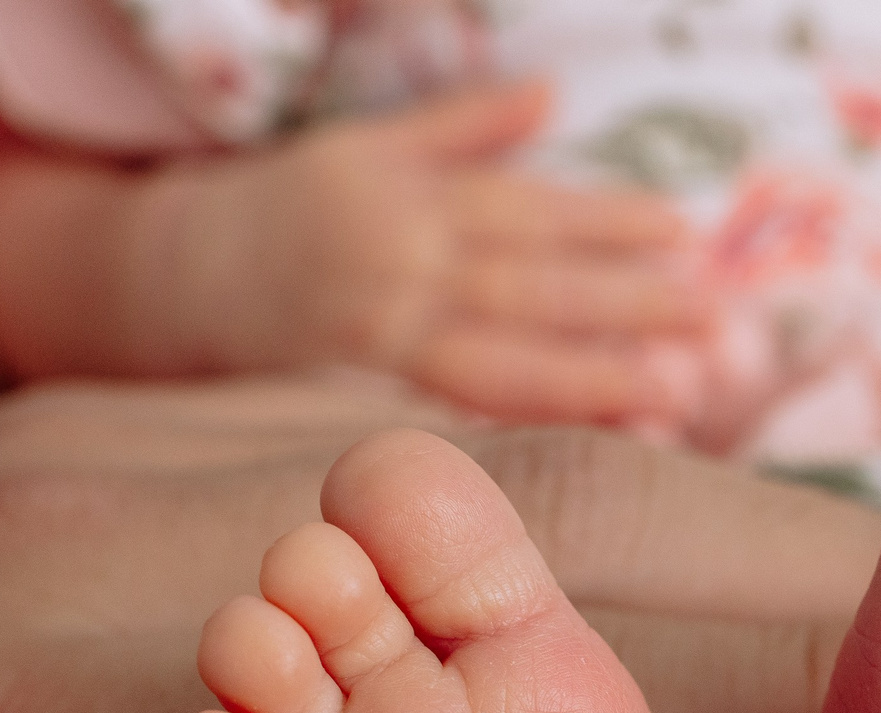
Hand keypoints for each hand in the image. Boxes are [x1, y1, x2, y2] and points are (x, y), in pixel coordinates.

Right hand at [158, 81, 707, 423]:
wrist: (167, 278)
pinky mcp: (358, 394)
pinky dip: (524, 432)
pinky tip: (588, 447)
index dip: (605, 222)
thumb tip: (553, 97)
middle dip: (625, 303)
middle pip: (528, 285)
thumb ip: (463, 129)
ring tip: (675, 394)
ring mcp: (378, 334)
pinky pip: (455, 416)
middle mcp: (398, 263)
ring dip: (591, 378)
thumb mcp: (366, 149)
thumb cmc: (283, 210)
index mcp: (409, 197)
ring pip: (500, 358)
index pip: (524, 210)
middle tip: (713, 321)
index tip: (684, 236)